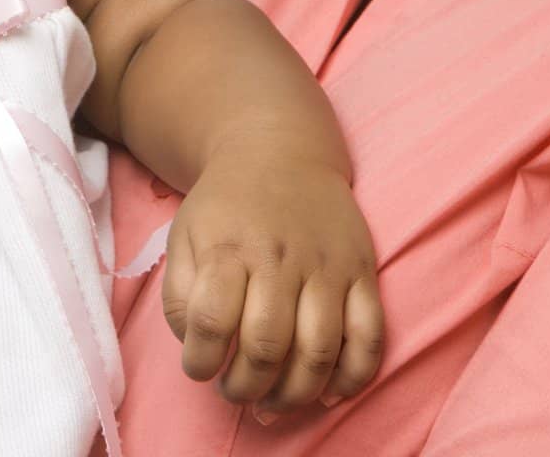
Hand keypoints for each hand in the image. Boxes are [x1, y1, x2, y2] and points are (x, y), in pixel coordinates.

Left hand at [161, 148, 383, 419]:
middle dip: (245, 385)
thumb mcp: (185, 234)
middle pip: (267, 344)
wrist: (279, 149)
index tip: (199, 367)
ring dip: (293, 393)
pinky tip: (326, 392)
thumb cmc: (227, 204)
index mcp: (230, 246)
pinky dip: (353, 377)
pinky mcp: (361, 270)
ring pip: (320, 350)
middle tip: (235, 390)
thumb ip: (179, 294)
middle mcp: (281, 255)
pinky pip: (370, 336)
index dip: (200, 361)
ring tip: (271, 401)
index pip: (212, 320)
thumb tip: (197, 347)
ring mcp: (327, 264)